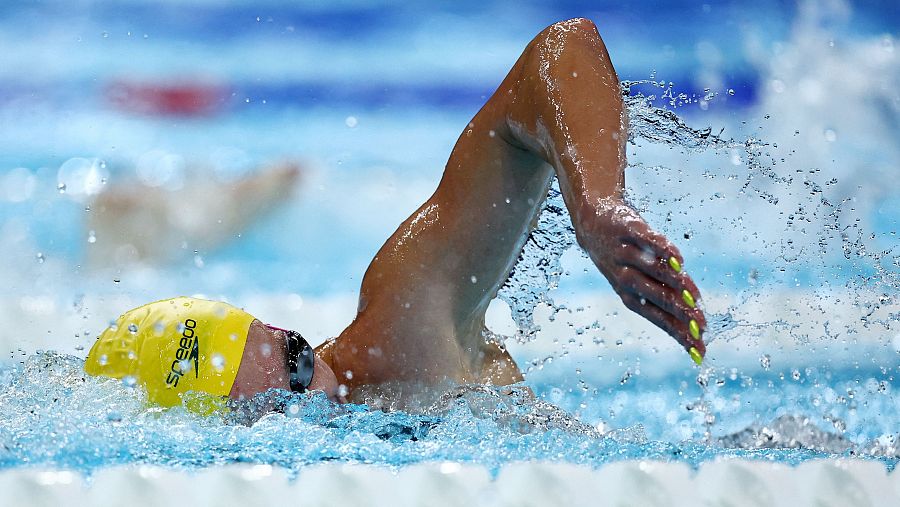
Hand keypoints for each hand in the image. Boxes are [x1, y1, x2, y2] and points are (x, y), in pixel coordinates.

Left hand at [577, 198, 706, 361]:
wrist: (591, 224)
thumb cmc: (625, 260)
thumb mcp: (639, 283)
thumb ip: (665, 297)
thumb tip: (694, 321)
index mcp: (630, 296)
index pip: (659, 318)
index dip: (680, 334)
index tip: (699, 350)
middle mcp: (625, 277)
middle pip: (657, 297)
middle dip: (680, 313)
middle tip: (701, 326)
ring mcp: (626, 252)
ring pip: (652, 270)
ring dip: (675, 283)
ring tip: (694, 298)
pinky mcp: (628, 228)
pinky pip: (646, 239)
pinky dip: (662, 249)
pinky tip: (678, 259)